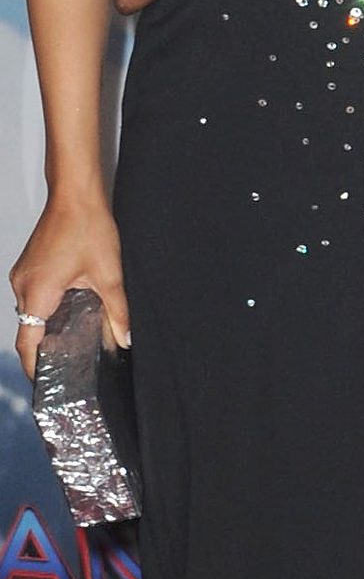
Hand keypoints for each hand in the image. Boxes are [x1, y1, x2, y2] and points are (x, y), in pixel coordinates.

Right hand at [10, 195, 128, 379]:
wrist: (75, 194)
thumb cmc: (87, 227)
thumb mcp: (109, 275)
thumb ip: (117, 311)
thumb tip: (125, 339)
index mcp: (37, 293)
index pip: (26, 344)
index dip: (34, 367)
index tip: (45, 384)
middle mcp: (22, 286)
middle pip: (28, 329)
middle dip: (47, 348)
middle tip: (69, 365)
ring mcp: (23, 274)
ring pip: (32, 311)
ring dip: (49, 325)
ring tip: (74, 340)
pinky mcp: (29, 265)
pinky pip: (34, 295)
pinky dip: (49, 307)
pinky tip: (72, 310)